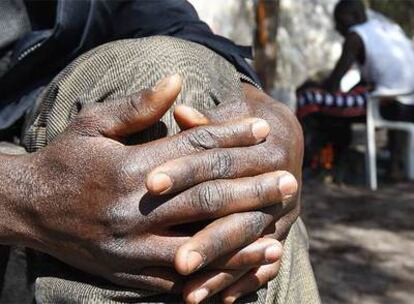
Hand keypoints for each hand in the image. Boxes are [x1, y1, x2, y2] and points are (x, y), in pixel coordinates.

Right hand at [0, 76, 296, 292]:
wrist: (28, 208)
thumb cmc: (64, 161)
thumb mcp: (92, 125)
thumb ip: (137, 106)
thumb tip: (176, 80)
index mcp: (128, 168)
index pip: (193, 149)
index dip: (231, 136)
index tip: (263, 129)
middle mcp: (135, 210)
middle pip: (206, 198)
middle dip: (252, 189)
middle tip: (288, 182)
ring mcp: (133, 247)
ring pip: (199, 245)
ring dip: (241, 241)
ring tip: (276, 235)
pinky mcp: (129, 273)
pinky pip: (179, 279)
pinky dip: (213, 276)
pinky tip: (239, 271)